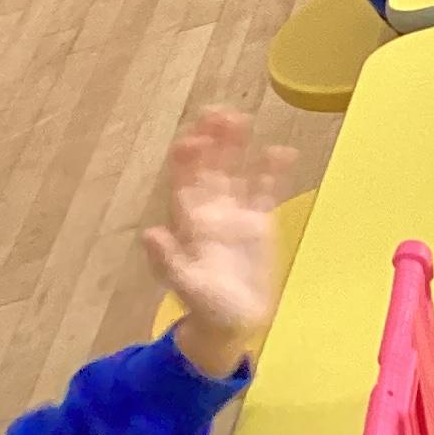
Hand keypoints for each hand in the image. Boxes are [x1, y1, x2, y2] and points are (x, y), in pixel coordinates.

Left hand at [144, 109, 293, 380]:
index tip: (194, 139)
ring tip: (243, 119)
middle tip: (218, 112)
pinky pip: (266, 191)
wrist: (232, 322)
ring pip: (235, 171)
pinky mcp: (259, 223)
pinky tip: (282, 152)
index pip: (184, 182)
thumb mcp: (185, 286)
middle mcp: (210, 210)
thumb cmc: (204, 306)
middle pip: (209, 168)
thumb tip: (151, 234)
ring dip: (236, 147)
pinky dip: (272, 171)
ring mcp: (235, 214)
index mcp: (189, 223)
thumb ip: (168, 261)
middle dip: (211, 141)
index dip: (187, 160)